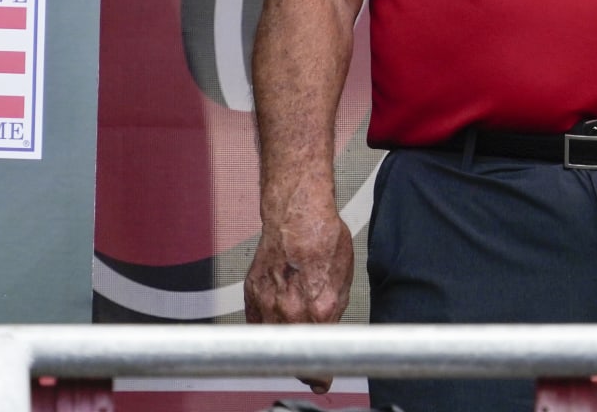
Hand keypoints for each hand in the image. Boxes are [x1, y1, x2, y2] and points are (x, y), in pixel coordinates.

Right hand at [244, 193, 353, 393]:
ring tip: (295, 337)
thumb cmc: (324, 239)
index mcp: (319, 310)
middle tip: (310, 364)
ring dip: (284, 345)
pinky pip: (257, 323)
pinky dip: (267, 326)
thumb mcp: (344, 281)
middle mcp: (290, 310)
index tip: (321, 381)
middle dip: (302, 364)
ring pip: (272, 342)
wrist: (297, 214)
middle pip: (291, 357)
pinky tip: (278, 318)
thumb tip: (329, 335)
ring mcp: (268, 303)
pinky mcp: (252, 293)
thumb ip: (333, 314)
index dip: (319, 377)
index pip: (315, 362)